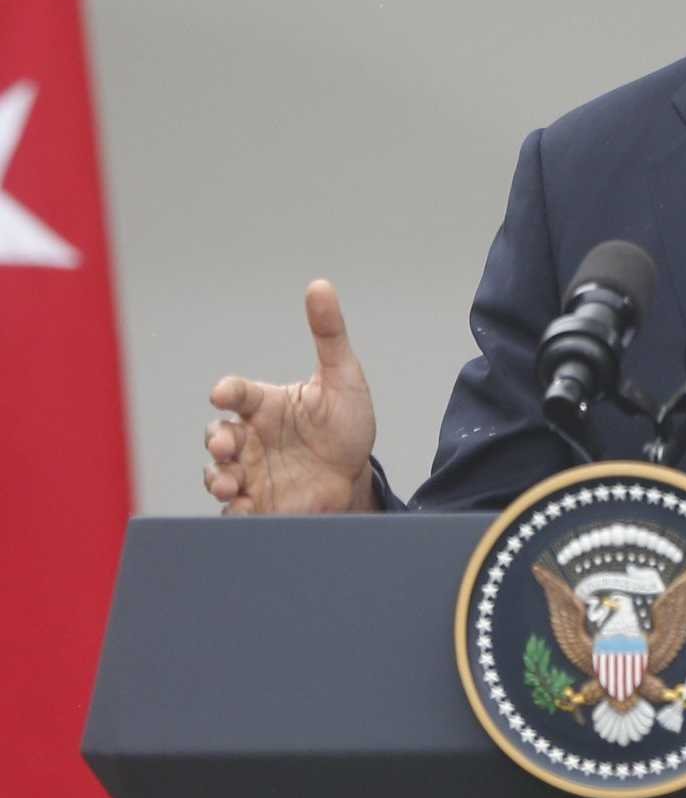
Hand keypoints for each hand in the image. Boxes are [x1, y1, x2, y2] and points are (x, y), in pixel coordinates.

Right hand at [202, 280, 378, 515]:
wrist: (356, 476)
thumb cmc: (345, 425)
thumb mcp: (343, 378)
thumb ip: (329, 334)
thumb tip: (319, 285)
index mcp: (266, 406)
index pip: (239, 394)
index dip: (228, 391)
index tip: (223, 393)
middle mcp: (250, 438)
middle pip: (218, 435)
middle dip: (217, 440)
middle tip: (227, 445)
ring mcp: (250, 472)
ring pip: (217, 473)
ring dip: (217, 478)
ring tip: (229, 484)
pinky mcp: (257, 503)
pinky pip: (235, 510)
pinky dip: (234, 511)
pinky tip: (245, 508)